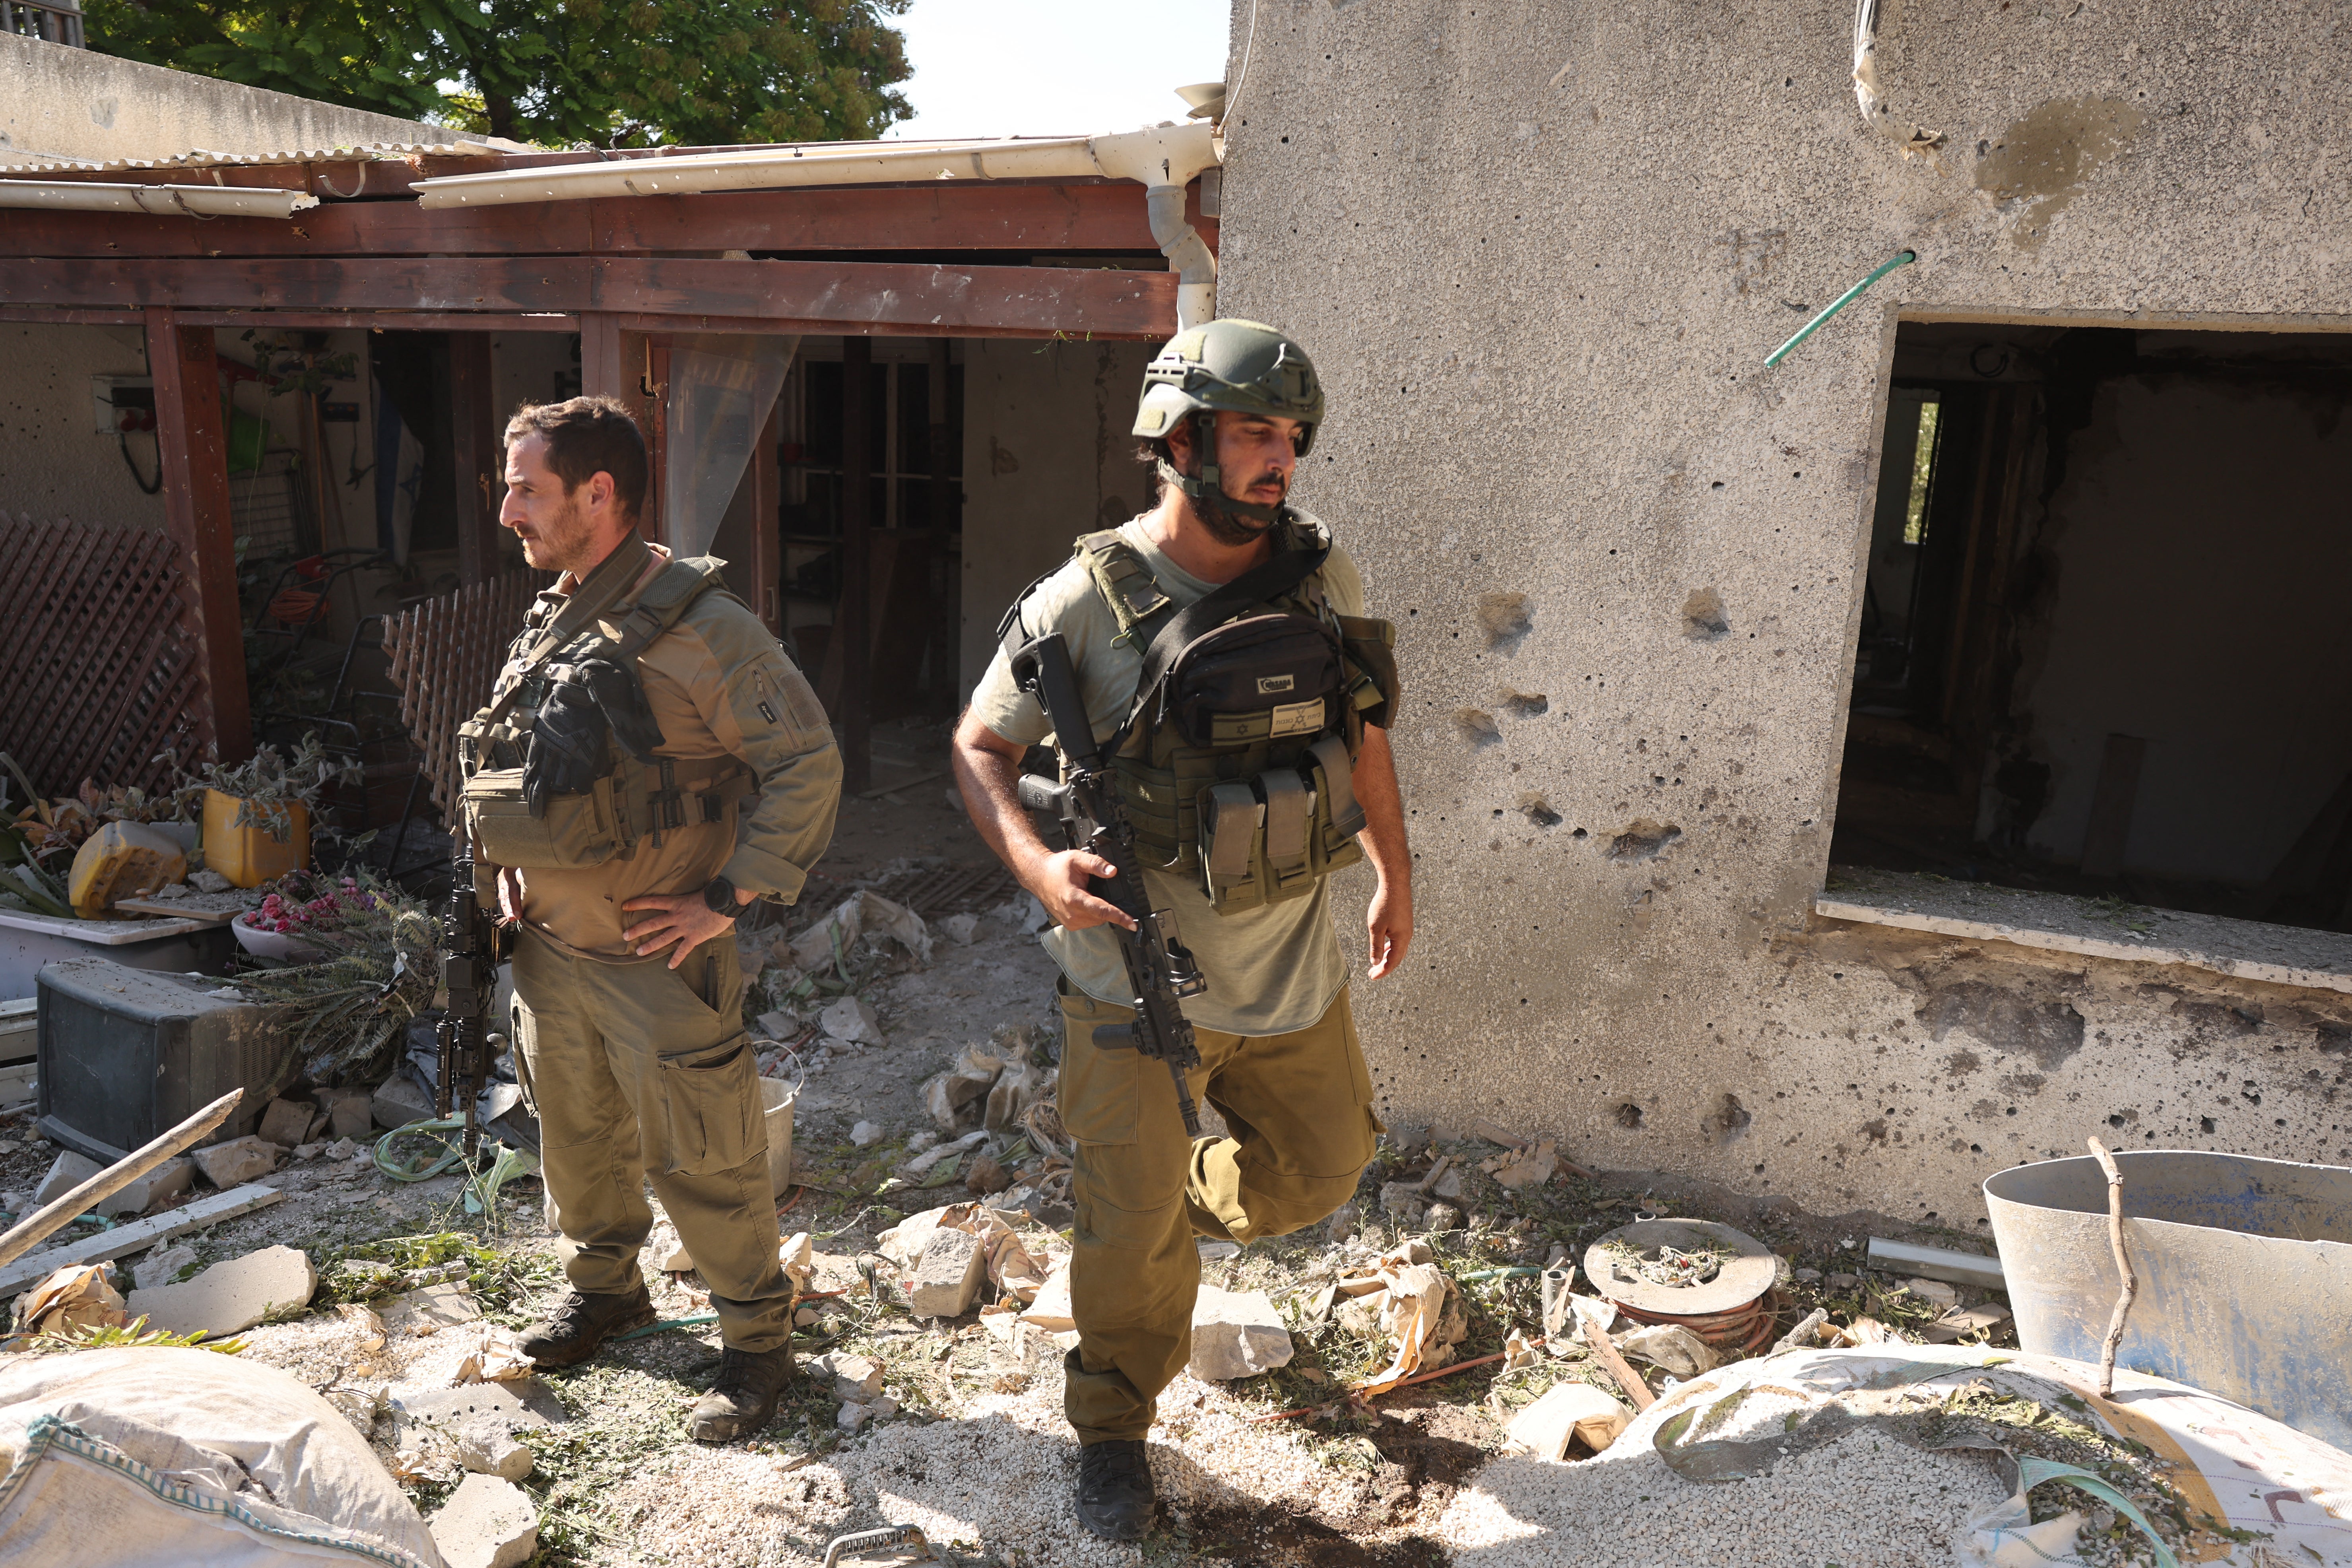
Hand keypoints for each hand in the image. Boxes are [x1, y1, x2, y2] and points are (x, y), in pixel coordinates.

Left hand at [619, 890, 741, 967]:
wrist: (725, 902)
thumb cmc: (713, 894)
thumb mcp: (696, 892)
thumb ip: (686, 898)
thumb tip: (685, 898)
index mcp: (676, 903)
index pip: (652, 902)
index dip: (637, 904)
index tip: (625, 906)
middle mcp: (677, 916)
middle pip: (653, 923)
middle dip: (637, 930)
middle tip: (624, 935)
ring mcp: (685, 928)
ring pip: (663, 938)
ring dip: (650, 946)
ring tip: (639, 952)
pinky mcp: (694, 937)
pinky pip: (683, 950)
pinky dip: (676, 958)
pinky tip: (670, 966)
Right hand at [1022, 848, 1134, 931]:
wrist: (1038, 876)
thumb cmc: (1055, 868)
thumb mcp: (1077, 858)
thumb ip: (1096, 864)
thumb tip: (1112, 871)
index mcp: (1074, 899)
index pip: (1102, 911)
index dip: (1120, 917)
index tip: (1133, 923)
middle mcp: (1072, 914)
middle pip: (1102, 916)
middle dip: (1108, 906)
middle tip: (1098, 889)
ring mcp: (1070, 921)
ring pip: (1097, 921)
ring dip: (1099, 910)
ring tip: (1088, 893)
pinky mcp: (1069, 924)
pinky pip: (1089, 922)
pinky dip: (1092, 914)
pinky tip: (1085, 901)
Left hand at [1365, 879, 1412, 979]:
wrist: (1395, 884)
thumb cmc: (1384, 904)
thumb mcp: (1375, 927)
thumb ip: (1375, 946)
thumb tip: (1375, 962)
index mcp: (1402, 939)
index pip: (1393, 961)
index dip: (1383, 971)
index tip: (1372, 977)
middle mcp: (1407, 935)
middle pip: (1397, 957)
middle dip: (1385, 967)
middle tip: (1372, 974)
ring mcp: (1407, 928)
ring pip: (1398, 949)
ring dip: (1387, 957)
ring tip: (1377, 964)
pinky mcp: (1404, 922)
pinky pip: (1398, 940)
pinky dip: (1390, 947)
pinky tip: (1383, 947)